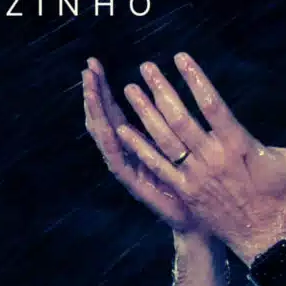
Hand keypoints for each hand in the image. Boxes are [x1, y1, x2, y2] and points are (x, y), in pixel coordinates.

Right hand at [83, 57, 202, 233]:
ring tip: (91, 87)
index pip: (113, 110)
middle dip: (94, 93)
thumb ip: (175, 123)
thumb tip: (170, 92)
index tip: (95, 65)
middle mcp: (127, 154)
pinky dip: (114, 144)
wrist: (197, 221)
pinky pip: (121, 162)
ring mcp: (129, 170)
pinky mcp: (137, 185)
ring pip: (106, 136)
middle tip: (88, 68)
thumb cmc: (195, 181)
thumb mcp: (184, 145)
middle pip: (104, 118)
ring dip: (98, 111)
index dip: (103, 88)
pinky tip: (111, 126)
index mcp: (136, 142)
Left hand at [114, 52, 285, 264]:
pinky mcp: (186, 193)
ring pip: (166, 140)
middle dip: (161, 90)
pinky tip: (123, 131)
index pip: (212, 104)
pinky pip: (159, 167)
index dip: (195, 79)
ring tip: (130, 90)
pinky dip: (140, 148)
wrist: (268, 240)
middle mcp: (215, 159)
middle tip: (145, 67)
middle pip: (181, 118)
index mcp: (240, 145)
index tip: (180, 57)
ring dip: (146, 113)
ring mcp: (197, 177)